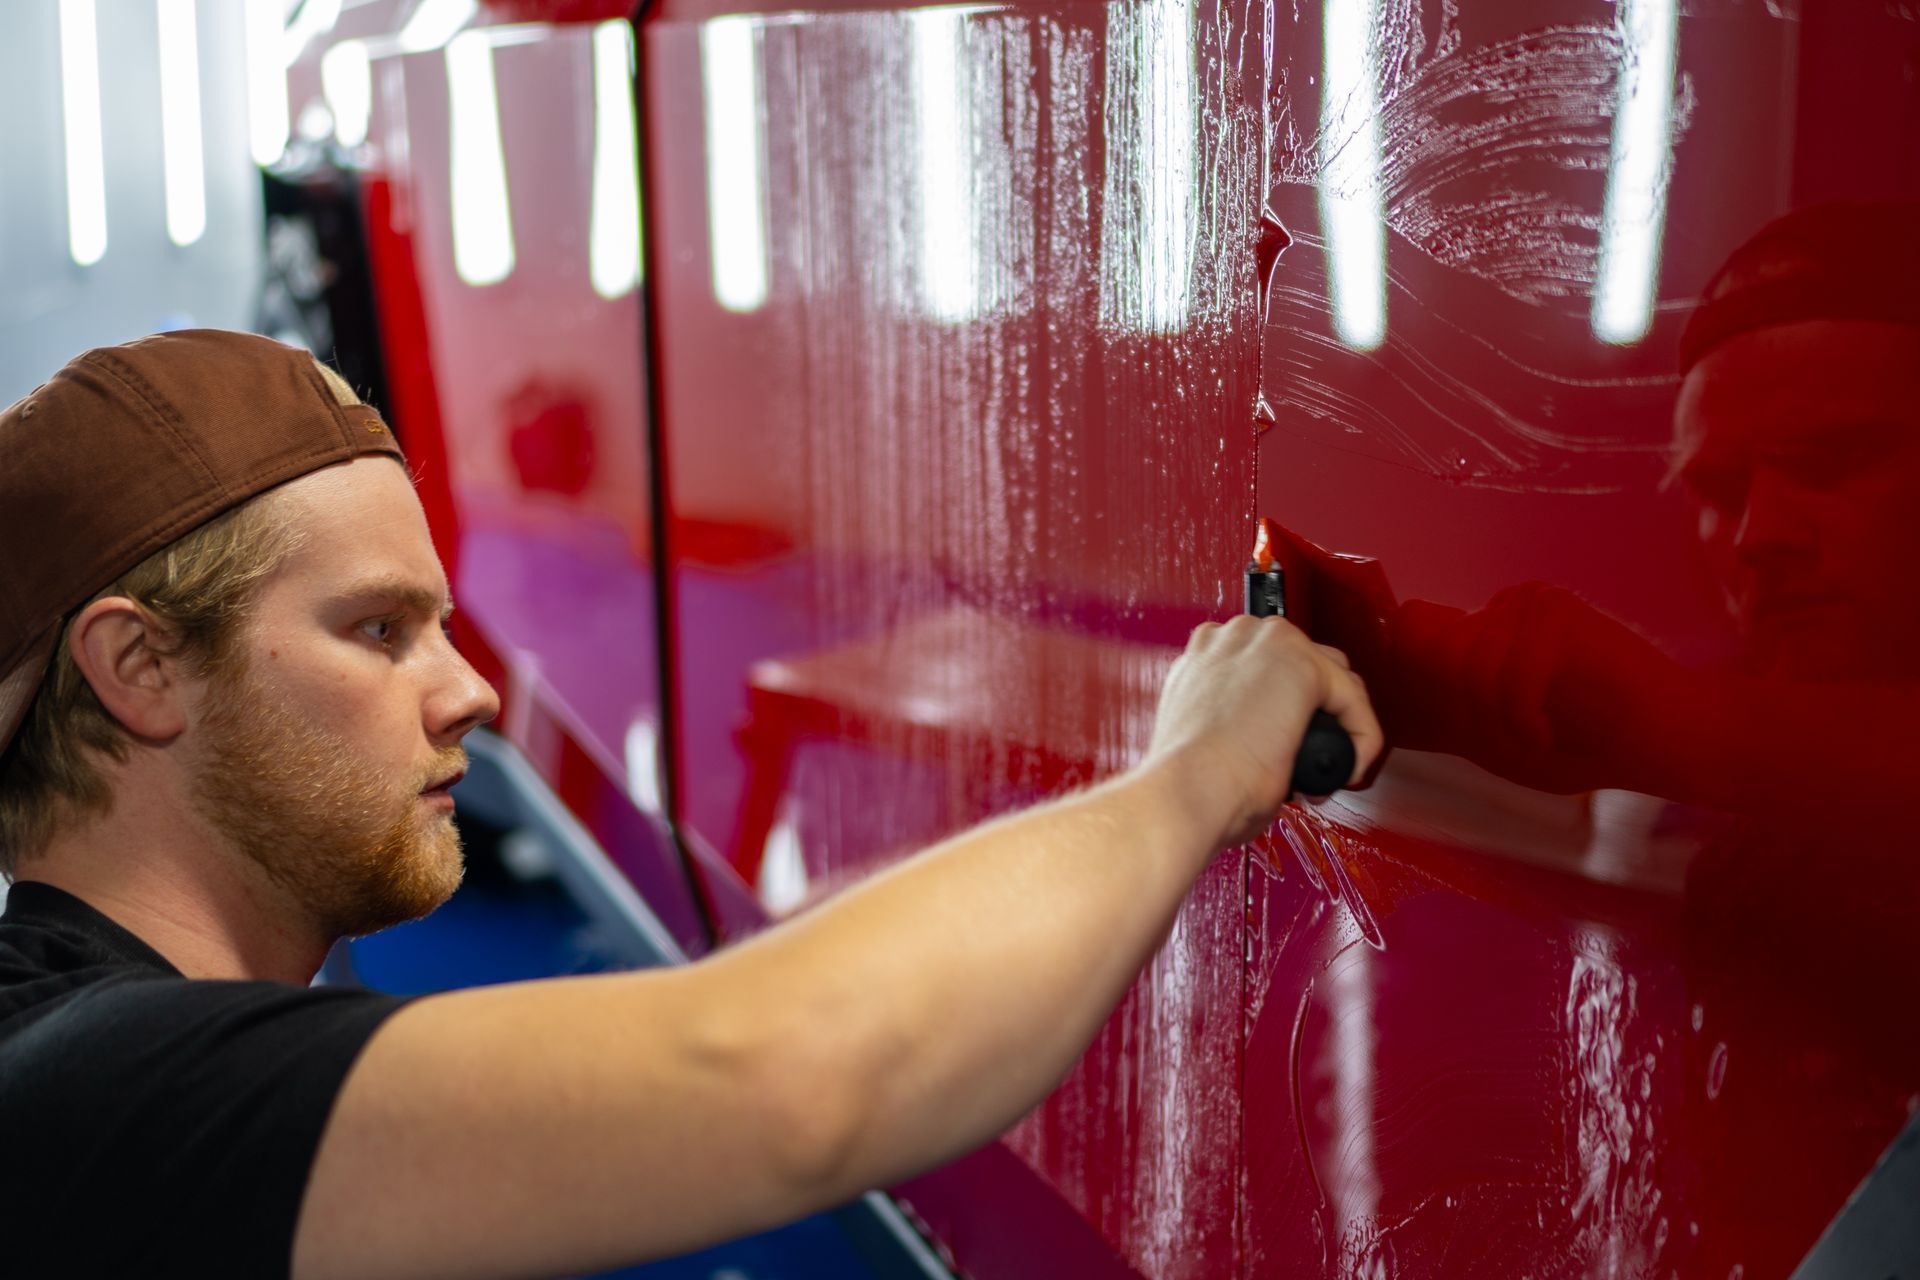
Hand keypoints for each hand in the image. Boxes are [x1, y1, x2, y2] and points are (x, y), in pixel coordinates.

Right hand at [1142, 616, 1382, 847]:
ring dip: (1340, 718)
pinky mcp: (1302, 665)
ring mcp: (1268, 645)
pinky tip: (1349, 766)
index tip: (1288, 741)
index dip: (1284, 705)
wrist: (1187, 790)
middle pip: (1302, 659)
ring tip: (1331, 761)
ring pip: (1333, 673)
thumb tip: (1262, 741)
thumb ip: (1231, 719)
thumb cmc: (1189, 781)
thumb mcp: (1203, 734)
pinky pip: (1353, 698)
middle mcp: (1233, 638)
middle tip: (1312, 750)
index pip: (1265, 664)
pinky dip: (1361, 736)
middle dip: (1316, 706)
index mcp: (1203, 655)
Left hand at [1384, 583, 1690, 794]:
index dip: (1405, 665)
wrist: (1664, 740)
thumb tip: (1393, 679)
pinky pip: (1508, 675)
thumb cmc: (1585, 745)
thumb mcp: (1499, 737)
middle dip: (1467, 713)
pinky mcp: (1554, 611)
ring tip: (1538, 738)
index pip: (1414, 628)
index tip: (1433, 711)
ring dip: (1500, 721)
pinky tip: (1548, 732)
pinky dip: (1523, 718)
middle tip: (1514, 739)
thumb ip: (1450, 708)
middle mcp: (1503, 611)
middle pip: (1436, 655)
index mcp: (1487, 635)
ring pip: (1472, 669)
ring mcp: (1528, 605)